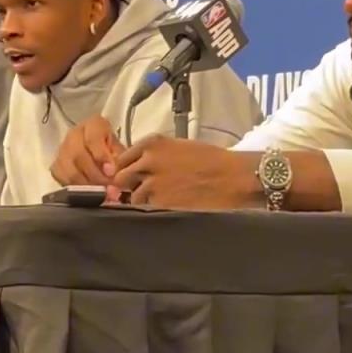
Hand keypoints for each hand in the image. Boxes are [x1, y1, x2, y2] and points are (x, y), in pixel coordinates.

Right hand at [50, 114, 122, 187]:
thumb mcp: (120, 151)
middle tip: (109, 189)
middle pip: (78, 155)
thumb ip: (119, 161)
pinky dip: (77, 189)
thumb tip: (117, 176)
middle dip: (96, 176)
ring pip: (70, 170)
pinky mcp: (56, 166)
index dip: (101, 156)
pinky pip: (63, 179)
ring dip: (87, 186)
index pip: (92, 138)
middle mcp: (74, 135)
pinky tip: (90, 195)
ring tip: (102, 194)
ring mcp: (62, 150)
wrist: (100, 154)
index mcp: (93, 125)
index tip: (111, 172)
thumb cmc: (112, 150)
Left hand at [112, 135, 260, 208]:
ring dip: (141, 200)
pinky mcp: (160, 201)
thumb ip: (155, 155)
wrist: (231, 176)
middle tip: (139, 192)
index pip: (122, 158)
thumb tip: (139, 168)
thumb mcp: (179, 146)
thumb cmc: (212, 161)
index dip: (125, 171)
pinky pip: (146, 208)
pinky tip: (167, 205)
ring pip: (132, 196)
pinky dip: (153, 209)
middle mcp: (148, 159)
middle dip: (127, 187)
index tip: (131, 178)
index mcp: (152, 143)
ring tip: (160, 200)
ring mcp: (152, 181)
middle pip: (120, 177)